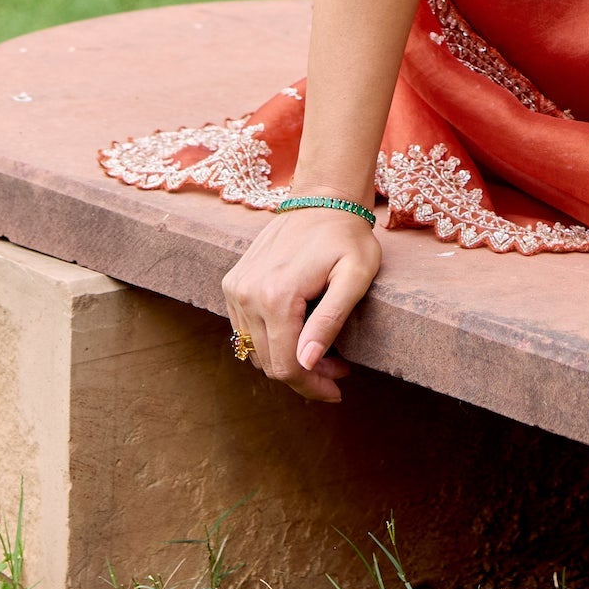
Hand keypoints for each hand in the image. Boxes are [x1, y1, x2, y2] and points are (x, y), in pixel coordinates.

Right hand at [222, 204, 380, 404]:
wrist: (322, 199)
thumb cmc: (347, 237)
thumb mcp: (355, 276)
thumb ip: (331, 320)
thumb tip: (305, 363)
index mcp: (276, 296)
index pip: (286, 366)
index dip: (312, 386)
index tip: (337, 389)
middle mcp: (247, 294)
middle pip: (269, 364)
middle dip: (304, 375)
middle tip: (337, 368)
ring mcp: (235, 288)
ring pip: (255, 351)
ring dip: (287, 360)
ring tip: (322, 351)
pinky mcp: (233, 284)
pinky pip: (247, 331)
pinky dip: (271, 341)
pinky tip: (299, 333)